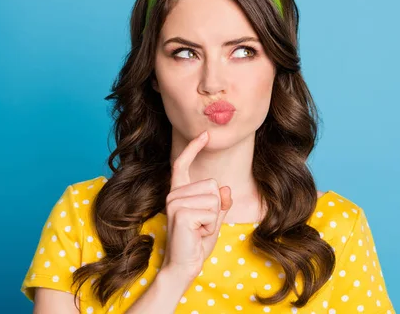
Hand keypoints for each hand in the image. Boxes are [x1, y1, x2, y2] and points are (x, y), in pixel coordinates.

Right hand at [161, 130, 232, 281]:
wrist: (184, 266)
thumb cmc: (197, 243)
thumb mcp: (214, 221)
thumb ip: (220, 204)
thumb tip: (226, 188)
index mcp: (179, 193)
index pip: (182, 165)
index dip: (194, 149)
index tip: (205, 134)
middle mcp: (173, 194)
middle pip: (212, 185)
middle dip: (216, 208)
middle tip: (202, 226)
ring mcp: (174, 202)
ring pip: (214, 198)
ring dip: (214, 219)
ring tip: (199, 231)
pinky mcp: (181, 212)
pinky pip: (212, 212)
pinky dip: (211, 226)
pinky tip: (197, 234)